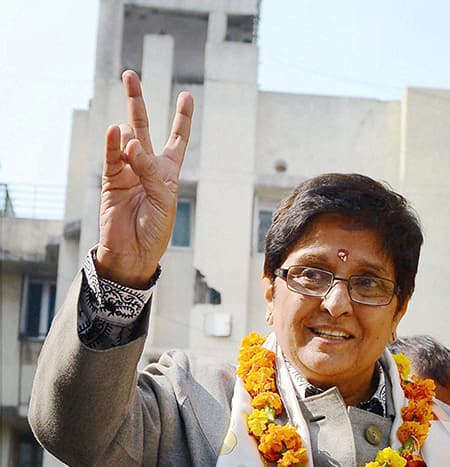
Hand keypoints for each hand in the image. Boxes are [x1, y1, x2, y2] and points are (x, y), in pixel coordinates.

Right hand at [95, 70, 193, 287]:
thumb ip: (151, 172)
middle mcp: (147, 166)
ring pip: (125, 139)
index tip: (186, 95)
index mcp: (169, 171)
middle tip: (130, 75)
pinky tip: (115, 133)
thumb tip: (133, 145)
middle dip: (136, 101)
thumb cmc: (156, 230)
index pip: (177, 138)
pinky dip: (113, 145)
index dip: (182, 118)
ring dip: (127, 132)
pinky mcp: (110, 180)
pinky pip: (111, 157)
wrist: (133, 253)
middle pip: (143, 126)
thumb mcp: (164, 200)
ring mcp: (127, 171)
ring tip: (128, 141)